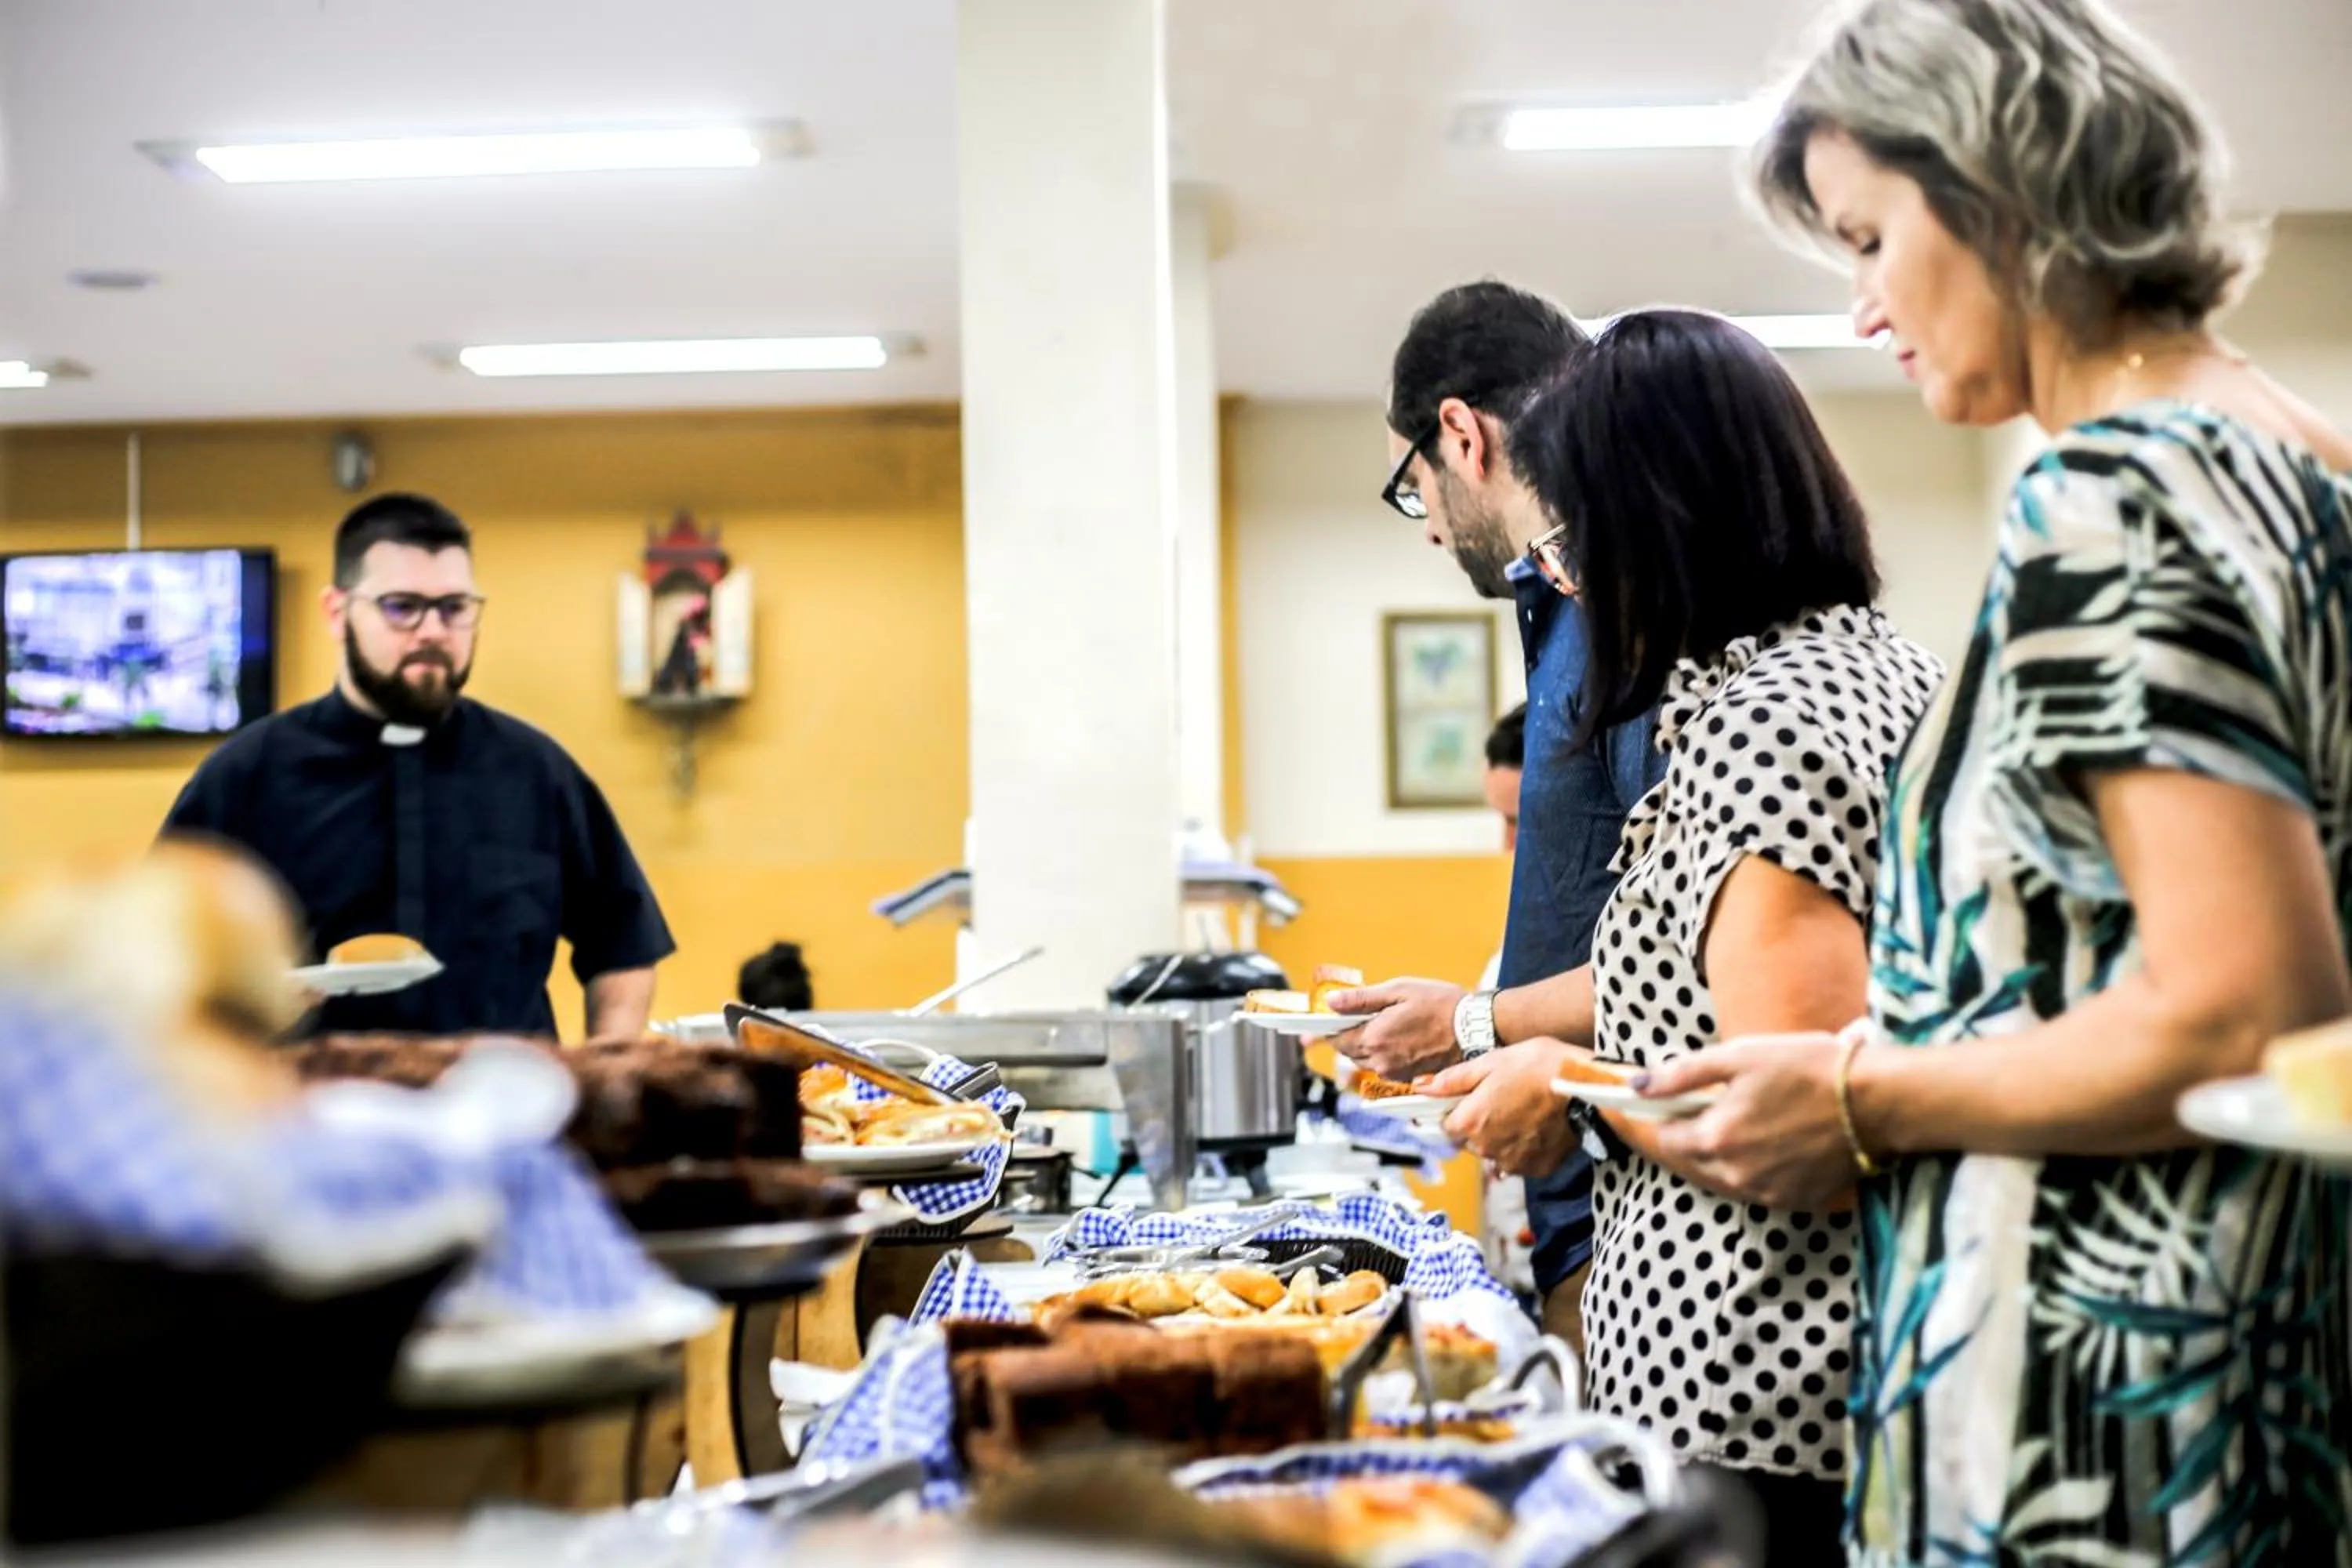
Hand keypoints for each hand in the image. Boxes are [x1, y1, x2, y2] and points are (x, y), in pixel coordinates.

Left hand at [1326, 977, 1464, 1080]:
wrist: (1475, 1029)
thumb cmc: (1440, 1004)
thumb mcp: (1399, 990)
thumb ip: (1361, 999)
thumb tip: (1332, 1001)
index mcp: (1374, 1037)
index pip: (1336, 1039)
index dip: (1325, 1032)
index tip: (1313, 1031)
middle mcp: (1381, 1060)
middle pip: (1349, 1051)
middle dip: (1348, 1035)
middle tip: (1358, 1017)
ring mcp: (1395, 1072)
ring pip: (1367, 1060)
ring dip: (1367, 1045)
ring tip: (1385, 1024)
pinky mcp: (1409, 1078)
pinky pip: (1386, 1067)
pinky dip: (1385, 1054)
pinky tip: (1400, 1037)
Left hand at [1428, 1038, 1581, 1176]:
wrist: (1584, 1087)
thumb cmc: (1537, 1067)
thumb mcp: (1490, 1063)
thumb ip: (1452, 1080)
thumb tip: (1421, 1087)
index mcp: (1470, 1122)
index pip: (1446, 1125)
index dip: (1457, 1110)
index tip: (1472, 1098)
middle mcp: (1486, 1149)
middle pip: (1470, 1140)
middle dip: (1481, 1123)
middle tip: (1504, 1098)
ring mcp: (1513, 1162)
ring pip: (1495, 1152)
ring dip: (1502, 1136)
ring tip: (1524, 1110)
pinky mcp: (1537, 1169)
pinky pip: (1520, 1161)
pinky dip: (1525, 1147)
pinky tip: (1538, 1125)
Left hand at [1643, 1030, 1863, 1209]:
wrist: (1875, 1102)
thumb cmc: (1807, 1069)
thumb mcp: (1738, 1058)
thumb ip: (1682, 1074)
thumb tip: (1637, 1086)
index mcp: (1715, 1139)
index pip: (1666, 1137)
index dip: (1664, 1116)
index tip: (1674, 1101)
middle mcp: (1735, 1175)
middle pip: (1692, 1159)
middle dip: (1692, 1135)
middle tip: (1713, 1107)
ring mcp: (1765, 1193)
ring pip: (1723, 1177)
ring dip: (1722, 1154)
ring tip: (1745, 1122)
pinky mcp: (1794, 1200)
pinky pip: (1756, 1188)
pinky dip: (1753, 1169)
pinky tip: (1770, 1142)